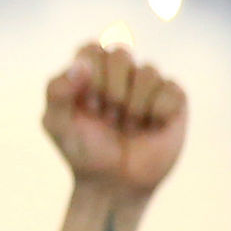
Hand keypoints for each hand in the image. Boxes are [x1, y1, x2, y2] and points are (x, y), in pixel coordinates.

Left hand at [43, 43, 186, 199]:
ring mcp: (148, 84)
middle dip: (111, 91)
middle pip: (120, 53)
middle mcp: (120, 73)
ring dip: (134, 106)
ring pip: (148, 71)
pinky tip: (152, 127)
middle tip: (107, 118)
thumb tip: (79, 63)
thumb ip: (57, 91)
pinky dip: (158, 112)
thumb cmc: (82, 150)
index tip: (86, 105)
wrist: (115, 183)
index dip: (89, 77)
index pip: (91, 48)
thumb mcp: (57, 123)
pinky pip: (171, 88)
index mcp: (88, 72)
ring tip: (128, 126)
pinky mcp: (174, 99)